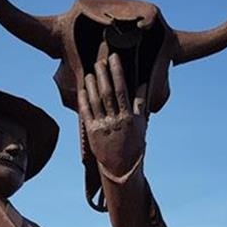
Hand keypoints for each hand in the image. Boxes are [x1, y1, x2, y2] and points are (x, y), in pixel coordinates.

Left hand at [78, 53, 146, 176]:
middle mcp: (114, 120)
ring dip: (91, 85)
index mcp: (128, 117)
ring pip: (95, 101)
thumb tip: (143, 84)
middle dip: (102, 75)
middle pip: (106, 93)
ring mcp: (102, 126)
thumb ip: (141, 103)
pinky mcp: (92, 132)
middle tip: (99, 61)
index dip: (117, 72)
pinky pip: (86, 113)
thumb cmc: (133, 144)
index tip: (114, 59)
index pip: (121, 90)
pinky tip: (82, 89)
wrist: (122, 168)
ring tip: (90, 72)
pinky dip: (83, 100)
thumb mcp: (141, 124)